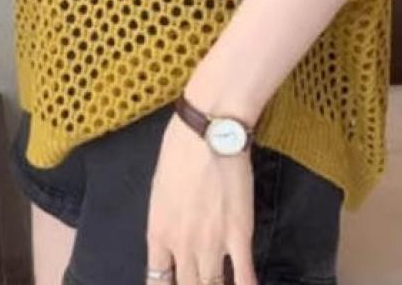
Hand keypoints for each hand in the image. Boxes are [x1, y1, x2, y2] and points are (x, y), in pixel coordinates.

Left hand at [146, 110, 257, 284]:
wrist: (209, 132)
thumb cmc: (180, 148)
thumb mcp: (160, 186)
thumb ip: (166, 216)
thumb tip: (173, 226)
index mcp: (158, 232)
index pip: (157, 279)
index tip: (175, 283)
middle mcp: (182, 246)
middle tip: (200, 281)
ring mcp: (212, 244)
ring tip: (219, 284)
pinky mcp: (239, 235)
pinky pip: (243, 276)